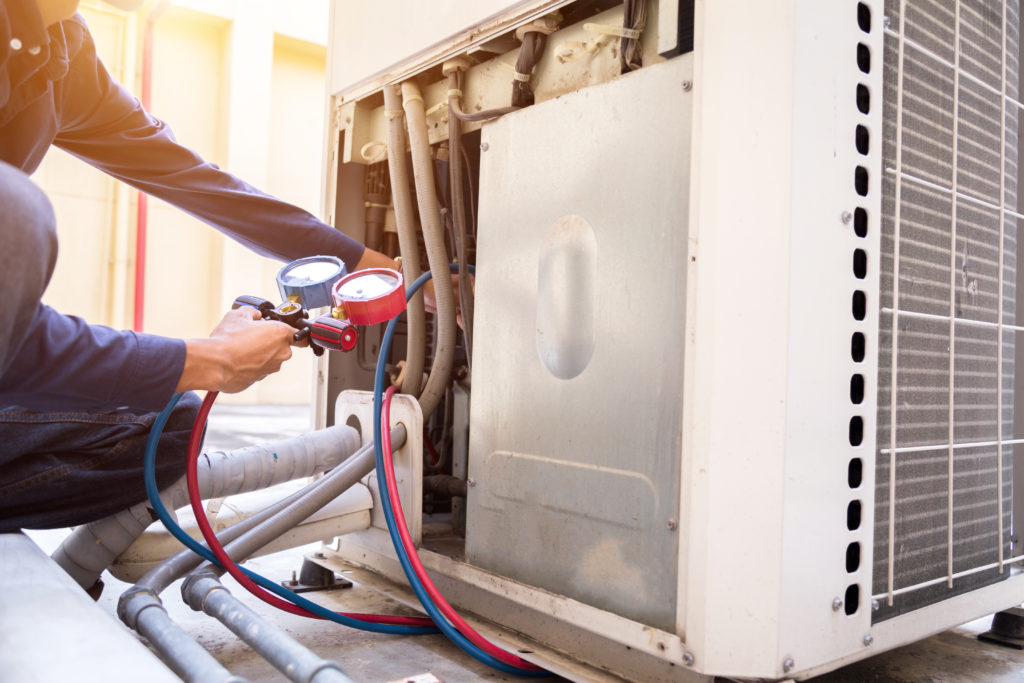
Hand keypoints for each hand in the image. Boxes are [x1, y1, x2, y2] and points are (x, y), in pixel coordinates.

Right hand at [176, 307, 295, 393]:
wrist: (215, 364)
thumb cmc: (228, 340)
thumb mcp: (238, 315)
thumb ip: (252, 313)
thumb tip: (254, 315)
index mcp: (281, 334)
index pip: (302, 335)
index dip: (296, 332)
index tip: (291, 332)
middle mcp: (281, 353)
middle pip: (282, 346)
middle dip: (269, 342)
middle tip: (252, 336)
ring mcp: (271, 368)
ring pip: (269, 358)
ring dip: (259, 354)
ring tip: (240, 348)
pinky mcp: (259, 379)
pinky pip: (258, 369)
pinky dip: (250, 365)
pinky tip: (236, 359)